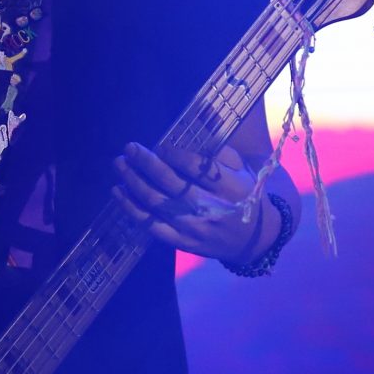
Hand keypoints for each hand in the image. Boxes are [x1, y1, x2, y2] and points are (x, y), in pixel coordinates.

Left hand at [113, 140, 268, 263]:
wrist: (254, 241)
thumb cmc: (246, 197)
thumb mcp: (245, 171)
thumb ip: (221, 152)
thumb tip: (195, 131)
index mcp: (229, 187)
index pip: (197, 168)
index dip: (175, 155)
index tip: (161, 147)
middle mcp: (210, 208)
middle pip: (172, 184)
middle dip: (147, 163)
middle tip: (130, 148)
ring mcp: (193, 227)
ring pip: (157, 204)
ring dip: (134, 182)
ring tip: (120, 164)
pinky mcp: (182, 242)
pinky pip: (151, 226)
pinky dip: (132, 209)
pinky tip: (119, 192)